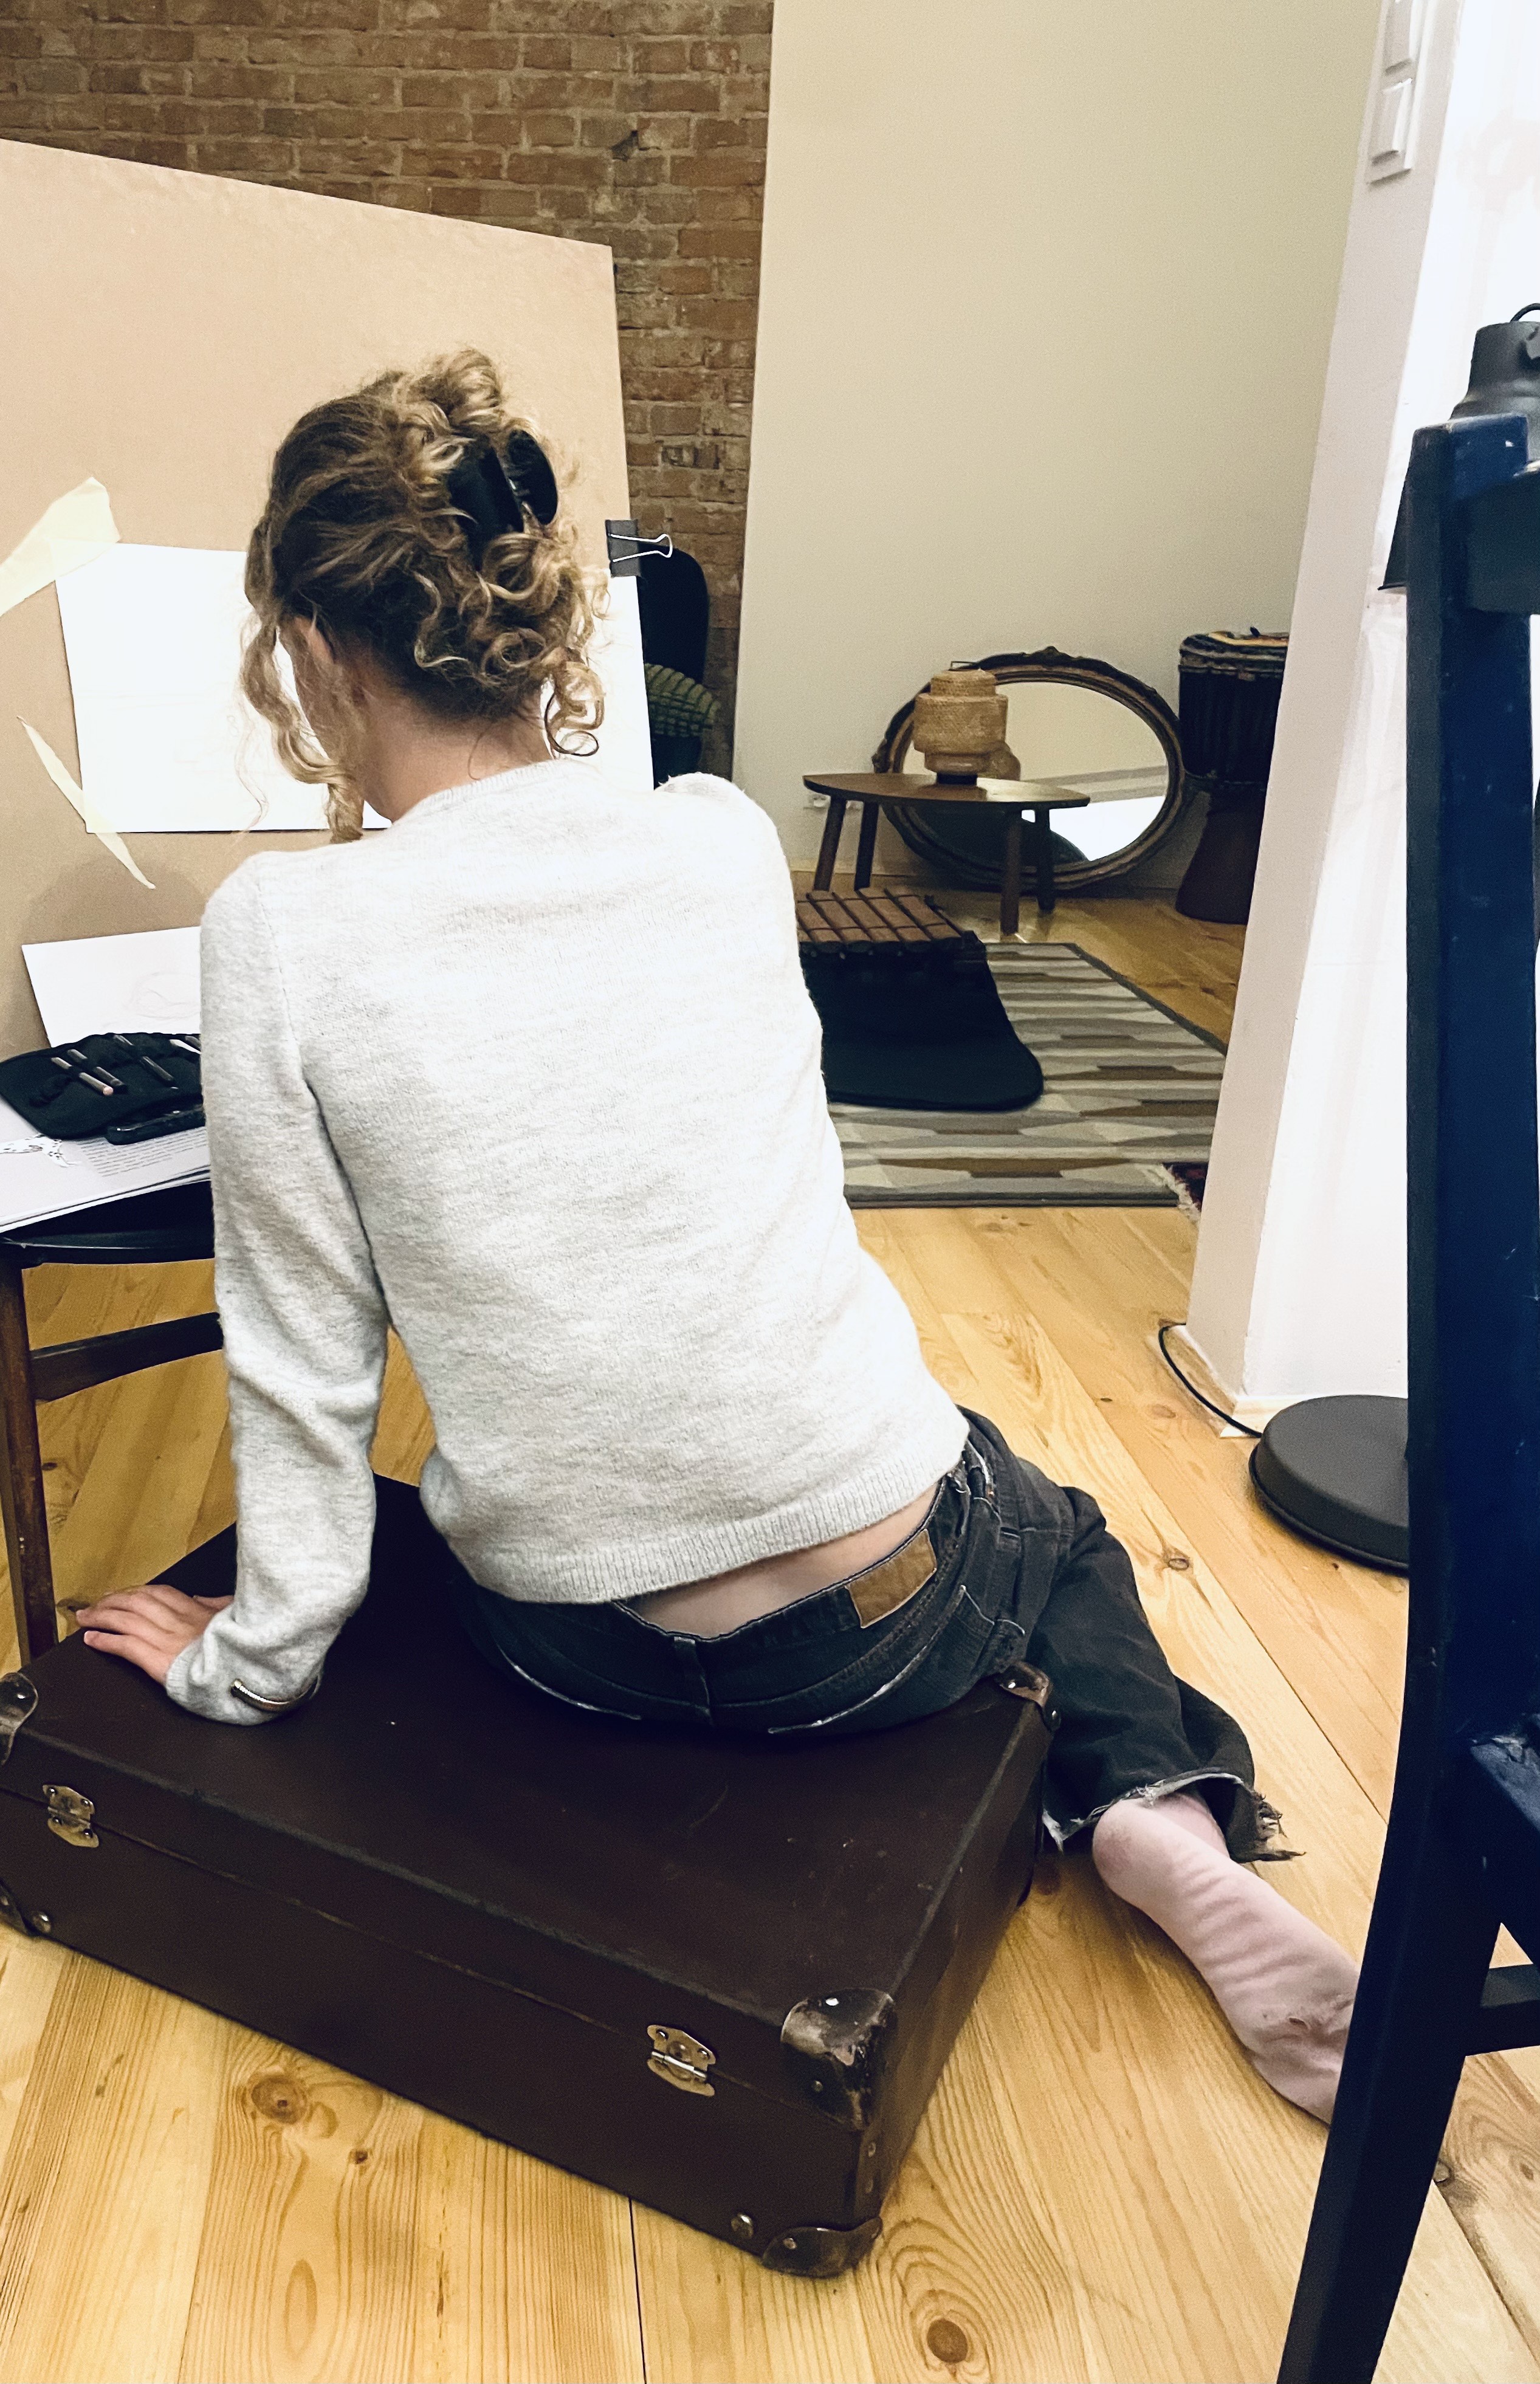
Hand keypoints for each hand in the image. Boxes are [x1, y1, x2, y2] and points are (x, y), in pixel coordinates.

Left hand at [79, 1586, 232, 1684]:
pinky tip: (92, 1640)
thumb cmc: (241, 1650)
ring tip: (86, 1619)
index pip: (159, 1594)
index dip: (135, 1592)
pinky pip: (126, 1645)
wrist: (245, 1674)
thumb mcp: (237, 1619)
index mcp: (196, 1612)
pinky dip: (105, 1640)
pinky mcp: (158, 1661)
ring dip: (101, 1617)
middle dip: (111, 1601)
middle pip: (136, 1602)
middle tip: (94, 1606)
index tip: (121, 1594)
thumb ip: (219, 1606)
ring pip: (126, 1620)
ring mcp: (166, 1640)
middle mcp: (178, 1621)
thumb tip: (204, 1598)